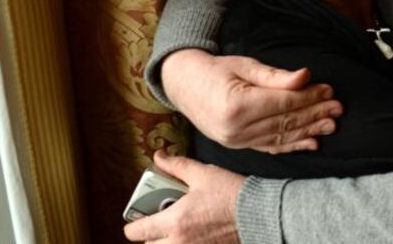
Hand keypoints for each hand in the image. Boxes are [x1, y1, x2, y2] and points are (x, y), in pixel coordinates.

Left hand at [124, 151, 242, 242]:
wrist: (259, 213)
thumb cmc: (231, 193)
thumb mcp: (203, 174)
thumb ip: (177, 166)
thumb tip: (159, 157)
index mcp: (174, 221)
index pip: (136, 232)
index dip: (134, 225)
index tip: (140, 218)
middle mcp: (178, 242)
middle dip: (151, 235)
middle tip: (161, 221)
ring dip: (166, 241)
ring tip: (177, 229)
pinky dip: (183, 243)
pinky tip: (194, 234)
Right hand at [161, 49, 342, 152]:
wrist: (184, 85)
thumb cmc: (215, 70)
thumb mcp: (245, 65)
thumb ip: (276, 76)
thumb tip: (305, 76)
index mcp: (237, 105)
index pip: (283, 103)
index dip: (309, 97)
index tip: (329, 90)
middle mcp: (236, 129)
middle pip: (285, 121)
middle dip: (315, 114)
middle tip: (338, 108)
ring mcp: (236, 141)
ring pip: (281, 137)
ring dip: (309, 131)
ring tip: (331, 125)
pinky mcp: (238, 146)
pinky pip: (270, 147)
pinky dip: (292, 146)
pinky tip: (311, 143)